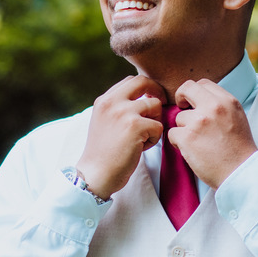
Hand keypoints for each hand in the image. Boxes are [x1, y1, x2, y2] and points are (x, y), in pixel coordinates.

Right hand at [75, 75, 164, 198]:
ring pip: (155, 105)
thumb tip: (146, 98)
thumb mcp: (104, 122)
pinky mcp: (135, 126)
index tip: (150, 100)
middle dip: (157, 92)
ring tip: (143, 138)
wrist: (95, 175)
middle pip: (143, 82)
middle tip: (162, 106)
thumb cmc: (104, 153)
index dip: (146, 87)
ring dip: (155, 122)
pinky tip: (140, 149)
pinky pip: (158, 126)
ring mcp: (123, 113)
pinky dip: (154, 139)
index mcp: (104, 100)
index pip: (131, 81)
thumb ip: (119, 108)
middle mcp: (112, 102)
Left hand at [168, 80, 257, 188]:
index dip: (194, 92)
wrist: (241, 173)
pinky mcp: (187, 137)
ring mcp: (199, 121)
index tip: (192, 103)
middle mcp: (214, 107)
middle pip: (186, 89)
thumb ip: (220, 106)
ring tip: (197, 142)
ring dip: (183, 129)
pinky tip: (191, 150)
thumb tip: (200, 101)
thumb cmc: (240, 150)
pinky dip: (178, 143)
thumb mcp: (237, 118)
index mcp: (228, 101)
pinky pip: (172, 134)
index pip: (203, 83)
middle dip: (180, 98)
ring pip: (178, 117)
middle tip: (182, 110)